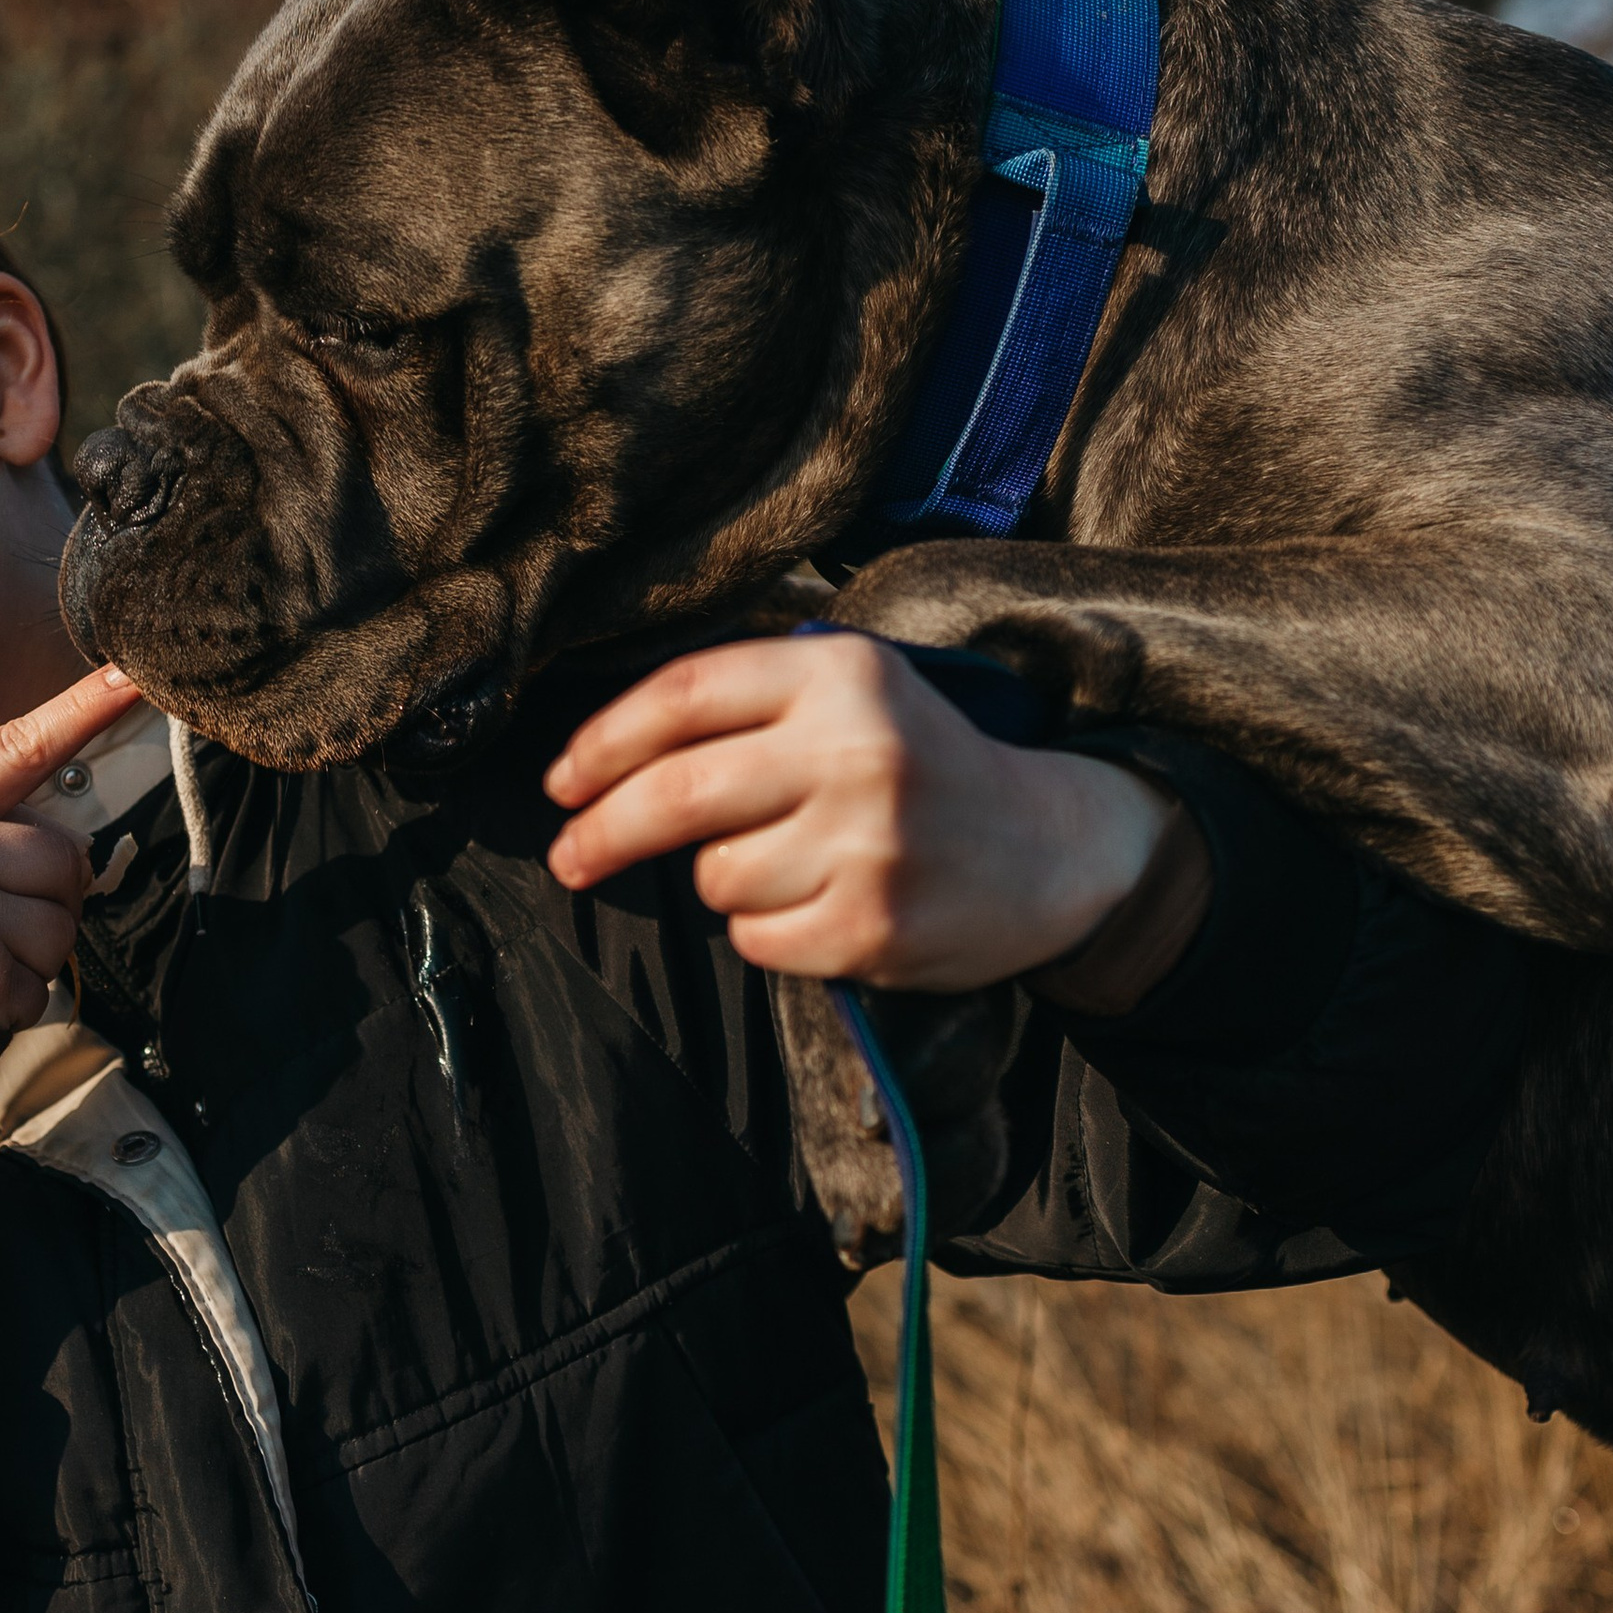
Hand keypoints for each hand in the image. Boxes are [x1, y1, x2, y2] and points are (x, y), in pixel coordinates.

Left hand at [544, 634, 1176, 990]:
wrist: (1050, 847)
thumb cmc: (923, 766)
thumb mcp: (856, 694)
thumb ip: (748, 704)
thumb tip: (605, 757)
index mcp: (841, 675)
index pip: (683, 696)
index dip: (603, 742)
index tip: (562, 781)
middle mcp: (855, 750)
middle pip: (676, 793)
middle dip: (601, 829)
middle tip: (569, 856)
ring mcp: (867, 843)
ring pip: (714, 875)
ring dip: (723, 880)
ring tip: (792, 865)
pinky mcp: (870, 925)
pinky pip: (755, 937)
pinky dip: (766, 930)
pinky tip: (823, 905)